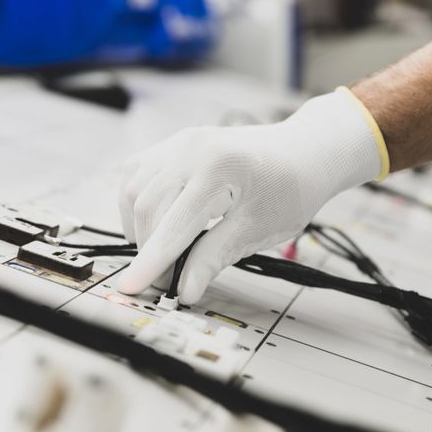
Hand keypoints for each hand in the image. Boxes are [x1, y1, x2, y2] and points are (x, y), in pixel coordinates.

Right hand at [116, 88, 386, 303]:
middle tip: (167, 280)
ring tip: (164, 251)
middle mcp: (190, 149)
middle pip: (146, 207)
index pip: (174, 224)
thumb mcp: (258, 230)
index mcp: (219, 169)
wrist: (300, 153)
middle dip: (148, 250)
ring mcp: (177, 143)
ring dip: (141, 227)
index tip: (131, 288)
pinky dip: (139, 205)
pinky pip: (136, 176)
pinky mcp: (170, 145)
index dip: (151, 261)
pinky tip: (158, 223)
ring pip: (134, 191)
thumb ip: (215, 257)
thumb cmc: (287, 190)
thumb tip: (185, 289)